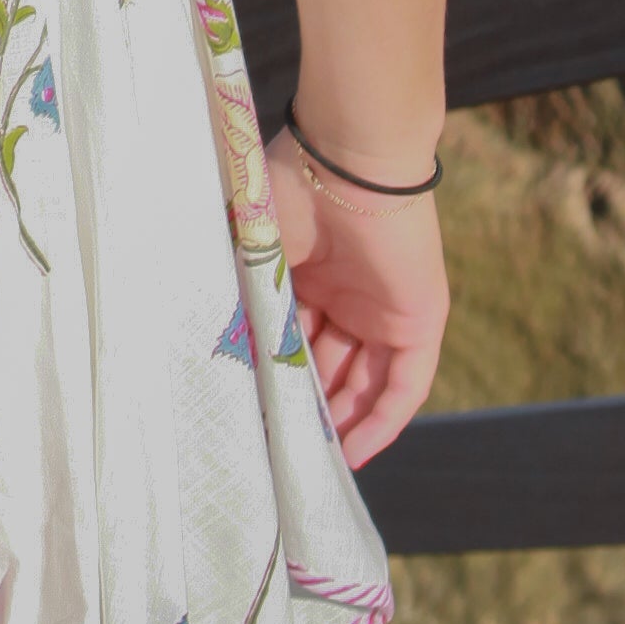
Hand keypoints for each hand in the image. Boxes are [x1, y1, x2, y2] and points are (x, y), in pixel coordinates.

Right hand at [271, 137, 447, 463]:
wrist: (349, 162)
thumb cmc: (290, 193)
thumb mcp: (252, 256)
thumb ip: (240, 302)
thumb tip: (206, 351)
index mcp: (308, 275)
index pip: (294, 342)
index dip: (276, 379)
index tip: (252, 416)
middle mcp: (347, 296)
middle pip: (328, 368)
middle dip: (307, 408)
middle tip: (280, 446)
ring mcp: (385, 311)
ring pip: (364, 383)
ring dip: (341, 423)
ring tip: (311, 461)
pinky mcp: (419, 322)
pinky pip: (404, 386)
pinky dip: (382, 421)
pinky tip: (354, 452)